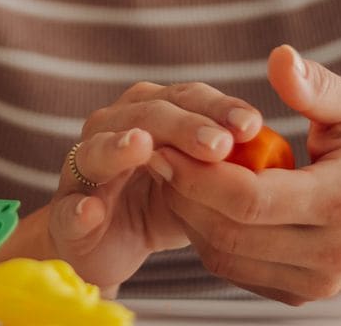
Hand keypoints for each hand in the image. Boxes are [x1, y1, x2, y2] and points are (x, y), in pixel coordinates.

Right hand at [46, 80, 265, 289]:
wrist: (111, 243)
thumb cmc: (164, 199)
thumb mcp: (202, 178)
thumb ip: (227, 163)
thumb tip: (275, 154)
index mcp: (148, 111)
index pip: (185, 98)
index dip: (217, 107)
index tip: (252, 124)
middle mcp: (111, 128)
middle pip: (145, 115)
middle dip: (182, 127)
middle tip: (218, 144)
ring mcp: (83, 168)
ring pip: (97, 149)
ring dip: (120, 147)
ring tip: (143, 147)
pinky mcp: (65, 214)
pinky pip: (68, 208)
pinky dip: (78, 208)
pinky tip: (92, 210)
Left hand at [154, 45, 340, 304]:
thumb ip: (318, 86)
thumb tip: (280, 57)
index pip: (251, 199)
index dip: (198, 173)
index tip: (166, 143)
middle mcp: (331, 251)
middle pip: (229, 232)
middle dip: (183, 193)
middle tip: (156, 155)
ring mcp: (317, 282)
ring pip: (225, 257)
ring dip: (188, 217)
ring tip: (173, 174)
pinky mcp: (302, 295)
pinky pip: (235, 270)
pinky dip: (208, 237)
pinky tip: (199, 201)